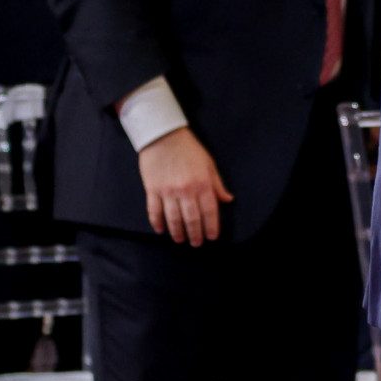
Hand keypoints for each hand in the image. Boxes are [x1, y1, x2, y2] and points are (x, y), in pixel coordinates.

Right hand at [137, 127, 232, 246]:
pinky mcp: (152, 190)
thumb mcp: (209, 164)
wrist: (163, 136)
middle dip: (195, 233)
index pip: (209, 211)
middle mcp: (185, 190)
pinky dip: (158, 223)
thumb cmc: (189, 149)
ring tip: (180, 239)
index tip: (212, 237)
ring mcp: (167, 191)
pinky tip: (161, 230)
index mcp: (202, 183)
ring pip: (173, 218)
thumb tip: (228, 200)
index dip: (211, 226)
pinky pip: (154, 211)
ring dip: (177, 232)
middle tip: (196, 243)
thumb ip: (217, 184)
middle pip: (191, 218)